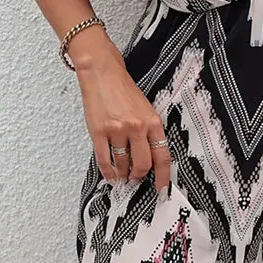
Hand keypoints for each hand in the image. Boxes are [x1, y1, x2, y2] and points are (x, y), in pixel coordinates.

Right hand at [73, 43, 170, 192]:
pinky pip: (104, 160)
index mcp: (153, 122)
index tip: (162, 188)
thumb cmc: (123, 90)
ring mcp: (117, 130)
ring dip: (123, 174)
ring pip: (122, 164)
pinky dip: (108, 172)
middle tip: (136, 178)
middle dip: (139, 176)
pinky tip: (111, 175)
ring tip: (123, 175)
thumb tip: (149, 158)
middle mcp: (137, 127)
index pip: (162, 156)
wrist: (103, 74)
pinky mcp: (99, 132)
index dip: (163, 176)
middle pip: (142, 164)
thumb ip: (149, 132)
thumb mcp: (146, 109)